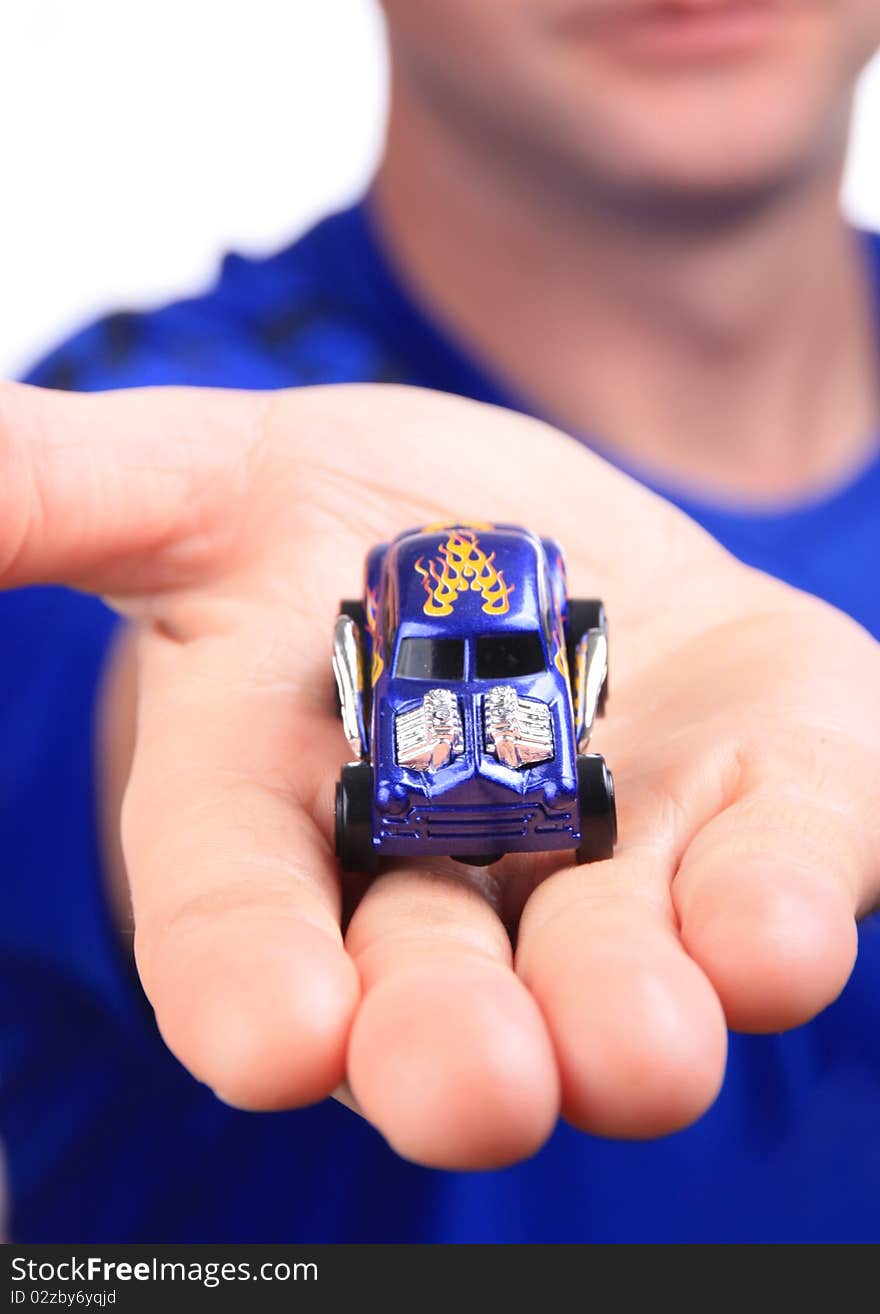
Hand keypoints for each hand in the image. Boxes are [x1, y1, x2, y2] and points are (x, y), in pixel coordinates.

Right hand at [2, 381, 877, 1167]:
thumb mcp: (204, 488)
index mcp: (290, 826)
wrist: (548, 533)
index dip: (246, 981)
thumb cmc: (360, 523)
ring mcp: (619, 867)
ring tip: (639, 1047)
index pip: (242, 923)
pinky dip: (776, 912)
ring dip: (627, 1019)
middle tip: (468, 1087)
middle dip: (445, 1048)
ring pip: (617, 978)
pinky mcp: (760, 822)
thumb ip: (69, 496)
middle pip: (435, 993)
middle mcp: (449, 888)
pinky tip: (770, 926)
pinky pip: (780, 881)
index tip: (270, 1039)